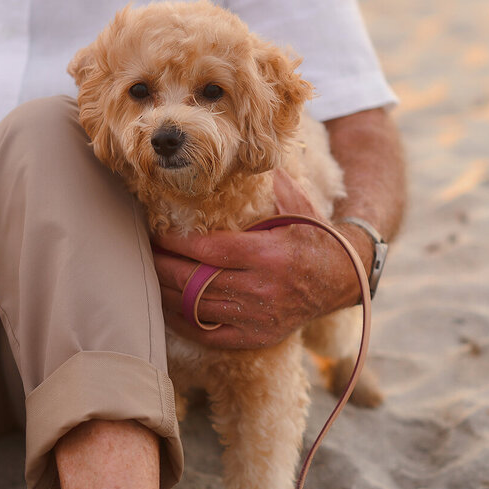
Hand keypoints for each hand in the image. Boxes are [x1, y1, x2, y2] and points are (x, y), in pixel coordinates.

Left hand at [152, 170, 362, 349]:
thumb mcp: (300, 207)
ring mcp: (258, 317)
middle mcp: (261, 288)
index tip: (157, 234)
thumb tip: (252, 151)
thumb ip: (273, 183)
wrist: (345, 279)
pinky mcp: (257, 336)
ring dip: (167, 293)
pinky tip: (167, 309)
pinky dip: (184, 324)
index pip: (209, 250)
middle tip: (144, 255)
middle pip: (196, 280)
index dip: (178, 243)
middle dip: (163, 267)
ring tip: (149, 277)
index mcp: (268, 255)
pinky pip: (210, 335)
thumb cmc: (317, 238)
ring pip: (197, 308)